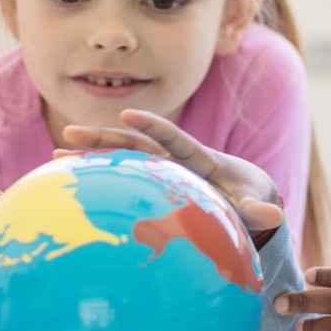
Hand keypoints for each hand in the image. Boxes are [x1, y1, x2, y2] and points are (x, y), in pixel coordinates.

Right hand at [59, 109, 283, 245]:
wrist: (243, 198)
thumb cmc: (247, 200)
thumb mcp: (252, 204)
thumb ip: (258, 210)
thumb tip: (274, 216)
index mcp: (199, 159)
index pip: (174, 139)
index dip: (153, 127)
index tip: (127, 115)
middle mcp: (174, 160)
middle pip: (137, 143)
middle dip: (105, 137)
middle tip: (70, 132)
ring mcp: (158, 171)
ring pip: (122, 159)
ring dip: (92, 155)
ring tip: (57, 155)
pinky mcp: (149, 186)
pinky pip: (120, 180)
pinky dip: (96, 179)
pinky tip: (64, 184)